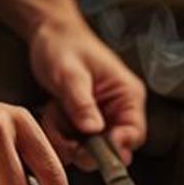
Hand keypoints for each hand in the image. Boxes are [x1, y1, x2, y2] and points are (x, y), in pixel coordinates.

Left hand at [28, 19, 147, 170]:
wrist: (49, 35)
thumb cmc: (64, 46)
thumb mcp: (70, 74)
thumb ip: (81, 103)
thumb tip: (93, 130)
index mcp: (128, 96)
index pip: (134, 134)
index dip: (114, 148)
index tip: (87, 149)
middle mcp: (120, 110)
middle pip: (111, 149)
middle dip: (83, 147)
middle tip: (62, 135)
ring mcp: (102, 118)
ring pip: (88, 149)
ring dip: (66, 140)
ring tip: (53, 114)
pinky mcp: (85, 122)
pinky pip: (74, 142)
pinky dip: (59, 135)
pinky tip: (51, 114)